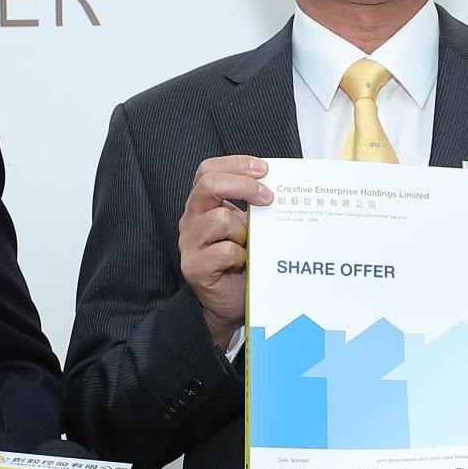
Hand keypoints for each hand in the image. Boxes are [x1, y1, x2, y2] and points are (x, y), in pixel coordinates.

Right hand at [178, 156, 272, 347]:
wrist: (230, 303)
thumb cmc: (241, 263)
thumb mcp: (249, 228)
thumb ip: (253, 208)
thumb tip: (278, 188)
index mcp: (203, 205)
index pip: (209, 171)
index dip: (236, 165)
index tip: (265, 169)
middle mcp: (192, 220)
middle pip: (208, 184)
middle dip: (243, 186)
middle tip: (268, 198)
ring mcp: (189, 243)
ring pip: (220, 219)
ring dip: (243, 231)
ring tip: (249, 246)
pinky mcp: (194, 266)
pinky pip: (224, 251)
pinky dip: (240, 256)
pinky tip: (242, 264)